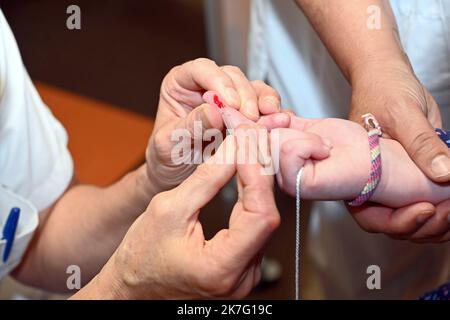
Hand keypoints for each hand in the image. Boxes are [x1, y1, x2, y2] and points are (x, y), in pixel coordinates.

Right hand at [84, 131, 279, 298]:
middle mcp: (242, 278)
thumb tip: (235, 148)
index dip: (257, 175)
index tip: (247, 143)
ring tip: (248, 147)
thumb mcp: (168, 209)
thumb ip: (206, 179)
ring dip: (257, 180)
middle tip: (250, 136)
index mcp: (221, 268)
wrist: (134, 286)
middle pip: (267, 215)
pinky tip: (244, 173)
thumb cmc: (142, 256)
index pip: (261, 216)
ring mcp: (245, 274)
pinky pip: (255, 225)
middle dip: (259, 171)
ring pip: (264, 218)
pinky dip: (251, 195)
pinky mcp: (243, 266)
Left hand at [146, 58, 288, 193]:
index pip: (201, 69)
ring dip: (265, 102)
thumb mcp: (170, 144)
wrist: (178, 177)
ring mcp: (229, 99)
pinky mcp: (245, 115)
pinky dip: (274, 116)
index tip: (232, 103)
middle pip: (232, 76)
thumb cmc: (166, 158)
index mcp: (181, 84)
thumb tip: (214, 112)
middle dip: (246, 95)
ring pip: (253, 88)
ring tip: (272, 118)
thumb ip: (190, 126)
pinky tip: (279, 125)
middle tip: (251, 117)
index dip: (219, 81)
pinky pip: (265, 108)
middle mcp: (206, 86)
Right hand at [348, 62, 449, 241]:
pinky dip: (446, 208)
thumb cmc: (382, 89)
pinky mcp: (416, 176)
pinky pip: (430, 202)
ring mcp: (396, 183)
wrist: (389, 76)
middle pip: (395, 226)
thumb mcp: (402, 112)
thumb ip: (422, 143)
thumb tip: (445, 173)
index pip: (372, 217)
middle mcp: (374, 185)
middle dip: (425, 227)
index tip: (427, 208)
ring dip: (439, 224)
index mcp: (357, 176)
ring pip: (414, 220)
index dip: (400, 221)